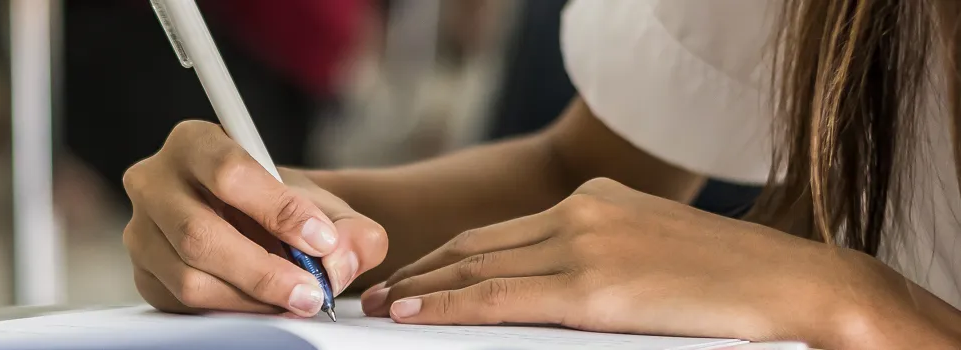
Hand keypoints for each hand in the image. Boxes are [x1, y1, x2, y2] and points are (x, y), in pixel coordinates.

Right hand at [124, 121, 387, 316]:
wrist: (254, 224)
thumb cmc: (281, 207)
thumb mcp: (323, 205)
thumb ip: (349, 227)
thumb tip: (341, 257)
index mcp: (194, 143)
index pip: (229, 172)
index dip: (278, 210)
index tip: (321, 240)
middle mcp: (155, 181)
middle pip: (199, 233)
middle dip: (264, 271)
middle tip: (311, 291)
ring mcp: (141, 230)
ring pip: (188, 276)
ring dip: (249, 298)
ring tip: (294, 299)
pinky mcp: (144, 273)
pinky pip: (181, 302)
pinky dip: (230, 310)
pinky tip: (264, 304)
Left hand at [360, 178, 943, 346]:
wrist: (799, 287)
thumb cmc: (734, 288)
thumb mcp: (652, 258)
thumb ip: (597, 266)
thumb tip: (552, 298)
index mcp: (596, 202)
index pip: (500, 233)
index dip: (446, 257)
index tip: (408, 279)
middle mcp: (582, 212)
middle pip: (477, 245)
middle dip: (419, 272)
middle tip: (376, 296)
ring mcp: (585, 243)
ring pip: (476, 267)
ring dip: (420, 290)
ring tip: (381, 310)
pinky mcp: (592, 283)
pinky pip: (497, 294)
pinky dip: (445, 304)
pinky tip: (413, 315)